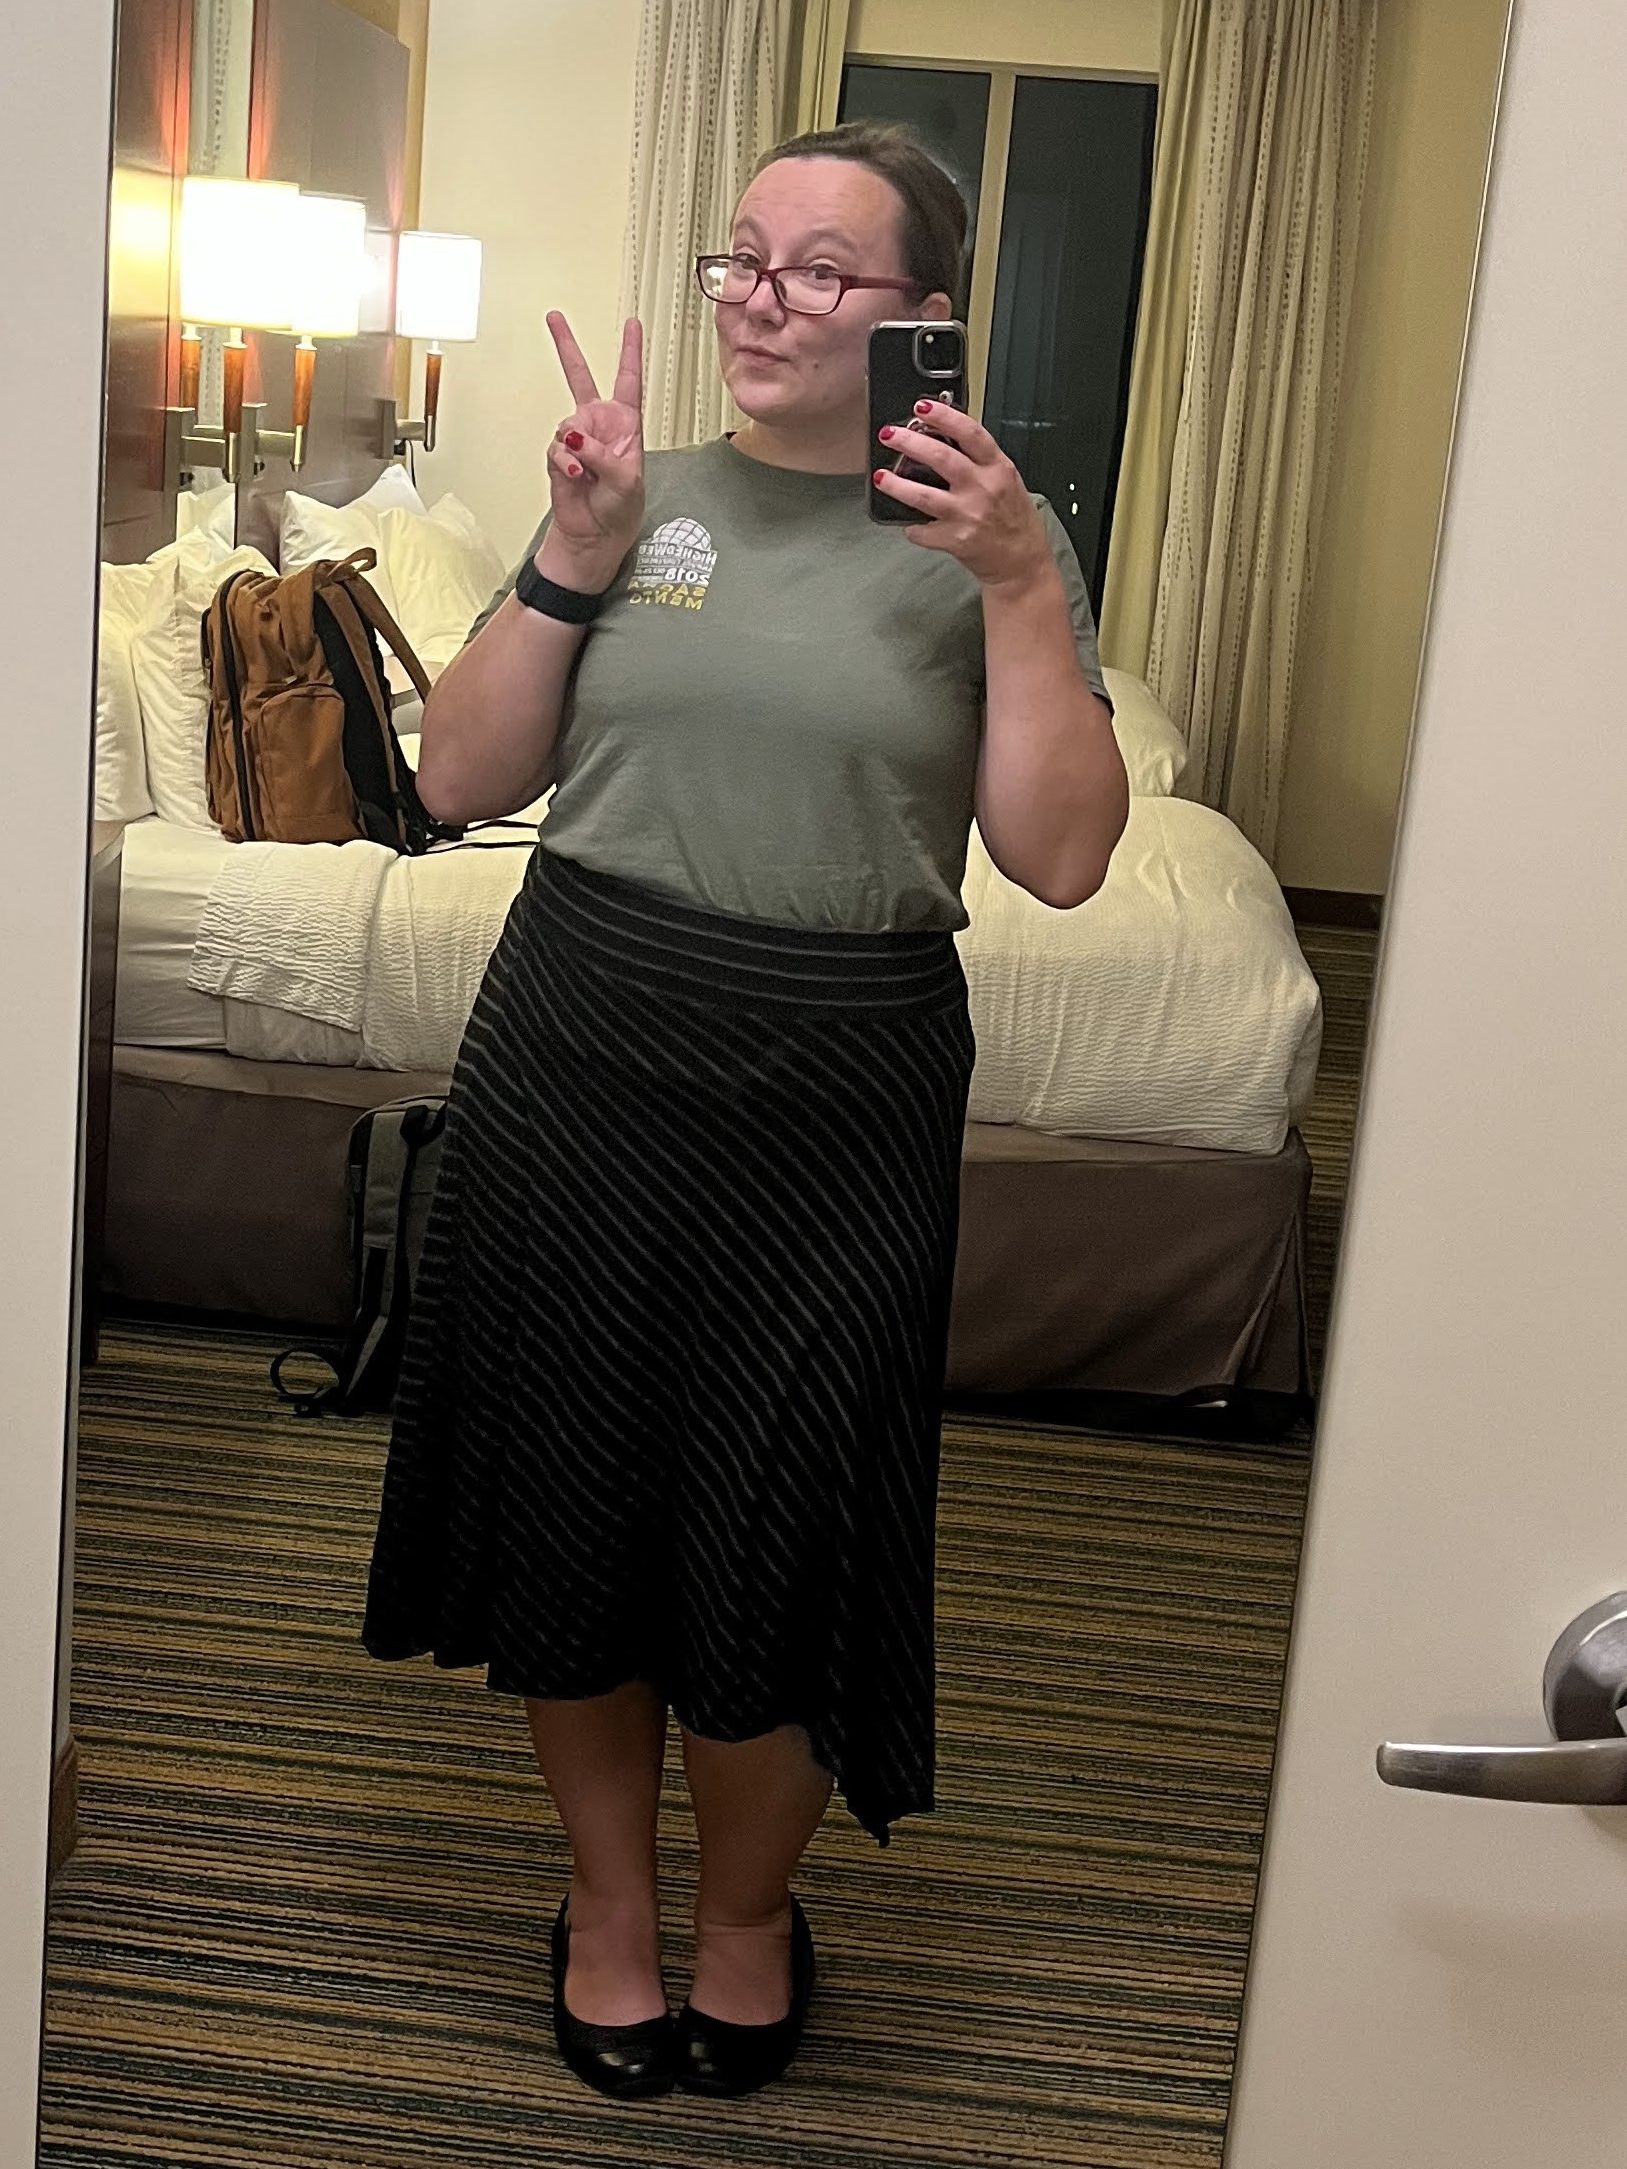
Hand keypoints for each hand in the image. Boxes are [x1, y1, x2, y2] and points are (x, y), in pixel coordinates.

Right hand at [542, 312, 645, 587]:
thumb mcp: (626, 480)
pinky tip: (575, 478)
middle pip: (579, 376)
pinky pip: (556, 449)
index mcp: (626, 425)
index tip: (632, 323)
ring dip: (578, 452)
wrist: (595, 535)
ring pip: (568, 425)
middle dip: (566, 346)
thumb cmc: (620, 510)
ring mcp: (576, 438)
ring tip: (587, 474)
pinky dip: (565, 465)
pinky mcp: (557, 454)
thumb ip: (602, 453)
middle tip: (554, 318)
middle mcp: (599, 425)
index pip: (629, 381)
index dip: (630, 351)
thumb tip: (573, 437)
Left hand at [872, 401, 1050, 589]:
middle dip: (910, 442)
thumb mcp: (1005, 478)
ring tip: (881, 476)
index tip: (922, 407)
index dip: (944, 416)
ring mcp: (968, 514)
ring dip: (896, 484)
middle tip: (890, 434)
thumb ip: (978, 459)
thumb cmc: (1013, 518)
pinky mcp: (956, 540)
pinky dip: (911, 527)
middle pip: (941, 457)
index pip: (970, 432)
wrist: (1022, 560)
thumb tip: (942, 435)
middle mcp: (983, 488)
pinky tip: (908, 522)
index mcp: (997, 467)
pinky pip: (923, 531)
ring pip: (924, 495)